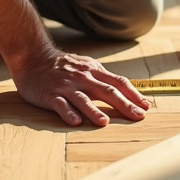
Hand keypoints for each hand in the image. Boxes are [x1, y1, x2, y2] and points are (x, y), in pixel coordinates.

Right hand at [10, 47, 150, 126]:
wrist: (33, 57)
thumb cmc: (63, 66)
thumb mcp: (86, 66)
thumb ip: (102, 77)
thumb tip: (124, 90)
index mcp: (93, 71)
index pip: (118, 82)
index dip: (133, 94)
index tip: (145, 106)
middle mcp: (82, 78)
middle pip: (107, 91)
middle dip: (124, 104)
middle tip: (138, 116)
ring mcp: (66, 86)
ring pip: (83, 99)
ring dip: (94, 111)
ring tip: (104, 122)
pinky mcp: (50, 95)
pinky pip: (60, 105)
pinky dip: (68, 113)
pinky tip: (75, 122)